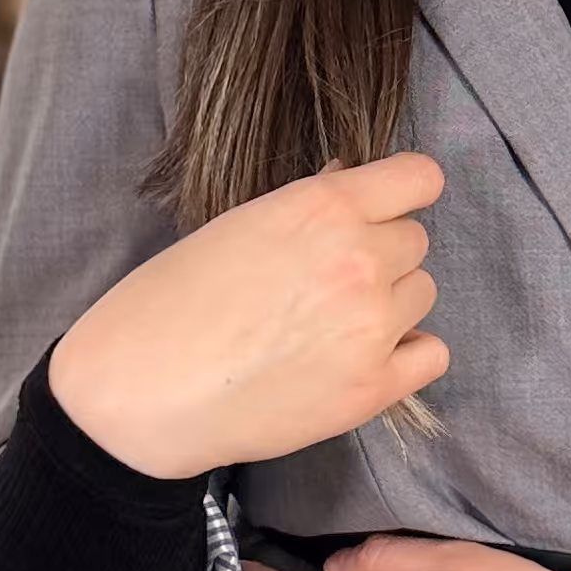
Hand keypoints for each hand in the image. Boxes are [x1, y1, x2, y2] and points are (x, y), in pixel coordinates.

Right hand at [48, 152, 446, 479]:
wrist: (139, 392)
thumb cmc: (169, 302)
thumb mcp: (236, 227)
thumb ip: (308, 207)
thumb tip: (351, 180)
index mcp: (323, 208)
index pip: (418, 178)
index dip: (404, 192)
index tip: (387, 209)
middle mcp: (360, 260)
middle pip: (415, 242)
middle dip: (381, 254)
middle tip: (327, 282)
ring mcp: (373, 326)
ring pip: (422, 294)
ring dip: (390, 303)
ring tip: (330, 324)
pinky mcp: (374, 388)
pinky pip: (431, 354)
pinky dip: (406, 353)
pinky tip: (362, 358)